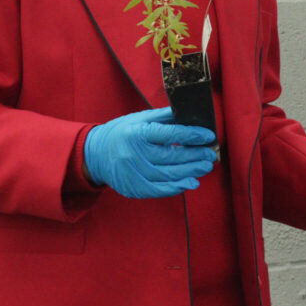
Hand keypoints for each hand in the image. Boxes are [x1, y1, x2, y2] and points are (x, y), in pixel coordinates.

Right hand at [84, 107, 216, 198]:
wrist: (95, 154)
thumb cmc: (122, 132)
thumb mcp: (139, 118)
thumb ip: (164, 117)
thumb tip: (190, 114)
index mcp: (137, 132)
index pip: (170, 134)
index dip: (192, 135)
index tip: (208, 135)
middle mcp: (134, 153)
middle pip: (172, 156)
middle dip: (195, 156)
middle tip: (210, 154)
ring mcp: (133, 173)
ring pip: (169, 175)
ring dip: (191, 171)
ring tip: (205, 167)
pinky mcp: (133, 187)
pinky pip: (159, 190)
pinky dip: (177, 188)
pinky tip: (191, 183)